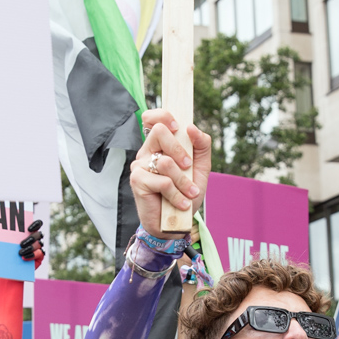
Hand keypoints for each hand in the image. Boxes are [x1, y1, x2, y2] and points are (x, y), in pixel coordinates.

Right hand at [130, 108, 211, 236]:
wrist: (176, 223)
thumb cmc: (186, 194)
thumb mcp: (200, 168)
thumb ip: (202, 146)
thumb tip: (192, 128)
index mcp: (159, 145)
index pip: (152, 118)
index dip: (163, 115)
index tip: (177, 127)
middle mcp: (146, 152)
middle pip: (159, 132)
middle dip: (180, 150)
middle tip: (188, 167)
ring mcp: (139, 166)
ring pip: (164, 161)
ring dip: (183, 181)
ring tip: (189, 193)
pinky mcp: (137, 182)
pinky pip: (163, 182)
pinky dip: (177, 194)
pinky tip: (181, 203)